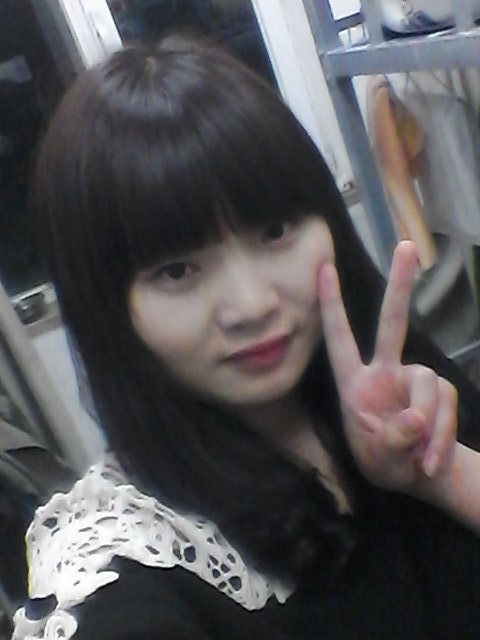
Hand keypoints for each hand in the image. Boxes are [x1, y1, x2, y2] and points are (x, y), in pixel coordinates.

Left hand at [318, 240, 457, 491]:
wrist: (418, 478)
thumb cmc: (383, 462)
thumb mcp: (377, 459)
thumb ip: (391, 439)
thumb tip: (417, 416)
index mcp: (355, 383)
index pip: (339, 340)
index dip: (331, 306)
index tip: (323, 268)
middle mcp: (384, 372)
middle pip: (392, 324)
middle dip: (400, 286)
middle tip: (407, 246)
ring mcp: (414, 379)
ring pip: (430, 386)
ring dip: (431, 430)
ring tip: (420, 461)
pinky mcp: (440, 392)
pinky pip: (447, 408)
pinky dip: (442, 439)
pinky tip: (430, 462)